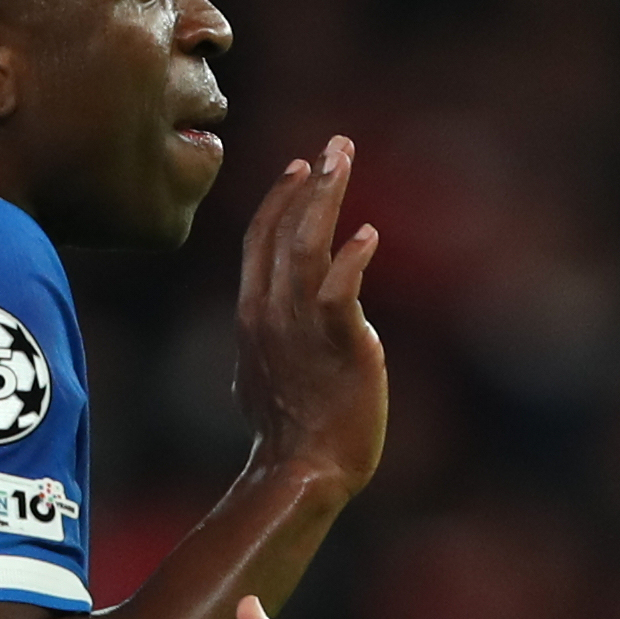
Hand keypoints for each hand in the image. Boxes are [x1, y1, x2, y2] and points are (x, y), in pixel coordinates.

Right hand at [235, 138, 385, 493]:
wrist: (302, 471)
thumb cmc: (288, 432)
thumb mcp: (260, 373)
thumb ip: (268, 339)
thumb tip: (274, 329)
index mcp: (251, 314)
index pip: (259, 241)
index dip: (278, 200)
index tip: (299, 168)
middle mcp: (269, 311)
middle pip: (283, 230)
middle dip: (310, 183)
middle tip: (335, 147)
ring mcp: (301, 326)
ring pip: (308, 245)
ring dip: (327, 198)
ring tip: (344, 161)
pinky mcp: (341, 342)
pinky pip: (340, 289)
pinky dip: (352, 258)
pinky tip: (368, 235)